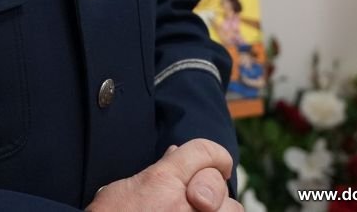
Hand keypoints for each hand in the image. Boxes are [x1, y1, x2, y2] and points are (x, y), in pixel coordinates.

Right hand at [86, 139, 239, 211]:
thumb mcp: (124, 190)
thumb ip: (156, 171)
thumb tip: (175, 153)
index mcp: (162, 180)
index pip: (205, 151)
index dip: (213, 155)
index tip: (215, 163)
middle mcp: (184, 203)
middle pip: (220, 183)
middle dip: (212, 189)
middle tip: (197, 200)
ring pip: (233, 211)